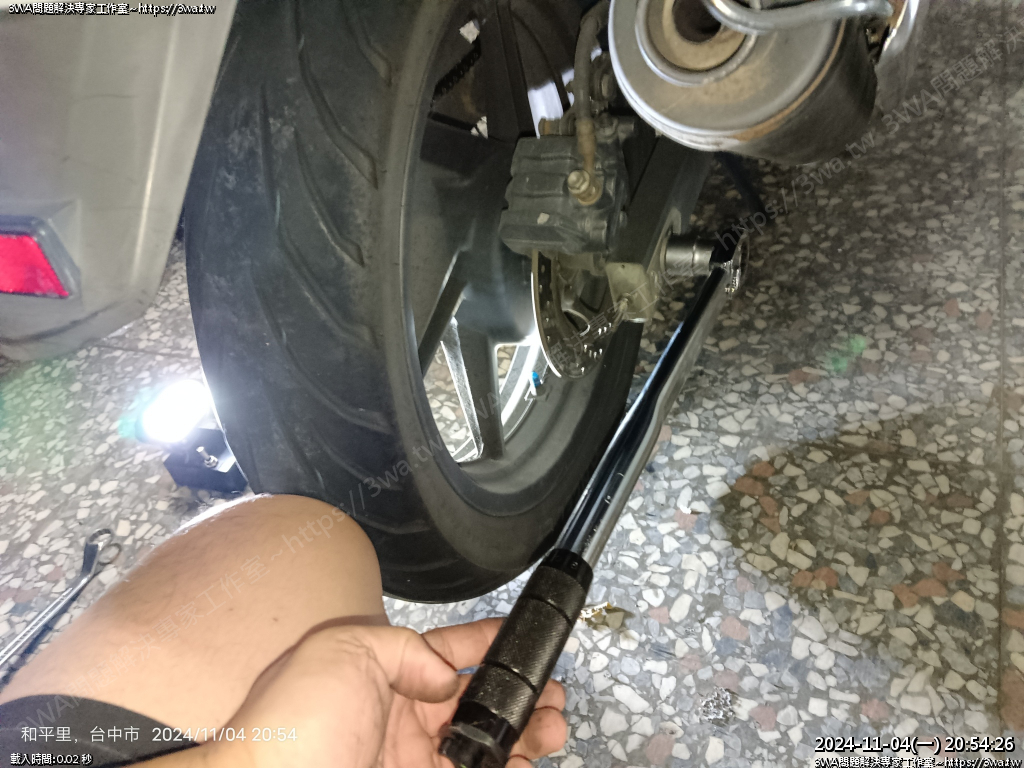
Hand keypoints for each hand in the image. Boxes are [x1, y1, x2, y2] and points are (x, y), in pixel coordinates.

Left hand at [200, 618, 566, 767]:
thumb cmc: (290, 726)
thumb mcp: (344, 648)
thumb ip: (404, 647)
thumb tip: (445, 675)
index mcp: (384, 675)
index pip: (449, 652)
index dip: (489, 643)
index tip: (526, 639)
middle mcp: (402, 720)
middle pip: (478, 702)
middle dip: (520, 695)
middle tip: (552, 697)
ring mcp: (413, 762)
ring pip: (485, 746)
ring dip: (526, 736)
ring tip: (553, 729)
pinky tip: (528, 763)